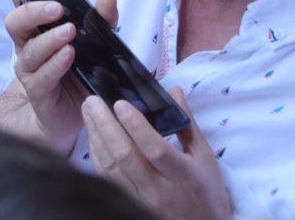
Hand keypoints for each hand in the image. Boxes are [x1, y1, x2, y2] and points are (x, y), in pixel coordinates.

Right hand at [3, 0, 118, 152]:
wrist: (75, 112)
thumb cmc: (79, 72)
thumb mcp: (94, 44)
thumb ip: (101, 22)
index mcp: (36, 28)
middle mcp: (27, 46)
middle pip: (14, 21)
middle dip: (33, 10)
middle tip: (57, 9)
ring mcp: (29, 70)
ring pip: (29, 49)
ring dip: (49, 37)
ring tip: (69, 32)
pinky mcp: (37, 91)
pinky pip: (42, 76)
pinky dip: (56, 63)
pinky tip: (70, 55)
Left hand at [85, 88, 231, 219]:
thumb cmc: (206, 192)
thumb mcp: (205, 158)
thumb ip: (187, 123)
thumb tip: (174, 89)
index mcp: (183, 175)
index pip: (156, 150)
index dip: (137, 126)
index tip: (120, 103)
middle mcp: (160, 190)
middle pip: (126, 156)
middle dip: (105, 125)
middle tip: (92, 100)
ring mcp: (141, 200)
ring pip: (111, 167)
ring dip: (96, 136)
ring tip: (88, 111)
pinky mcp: (128, 204)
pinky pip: (106, 178)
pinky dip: (97, 154)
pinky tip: (92, 135)